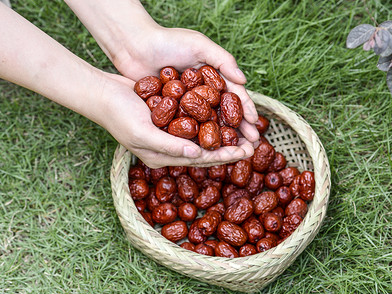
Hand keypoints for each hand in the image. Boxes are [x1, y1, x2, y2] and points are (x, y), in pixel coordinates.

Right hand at [101, 73, 254, 167]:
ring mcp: (169, 132)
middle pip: (206, 149)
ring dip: (224, 132)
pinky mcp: (169, 117)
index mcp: (164, 158)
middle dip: (230, 146)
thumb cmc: (119, 116)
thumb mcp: (143, 134)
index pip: (201, 160)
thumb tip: (198, 155)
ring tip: (244, 129)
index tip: (247, 152)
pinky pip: (195, 120)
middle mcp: (169, 148)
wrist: (102, 93)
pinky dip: (211, 117)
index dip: (225, 156)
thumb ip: (170, 146)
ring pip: (203, 135)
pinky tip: (225, 111)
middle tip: (254, 143)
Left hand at [112, 26, 258, 143]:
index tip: (255, 125)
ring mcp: (186, 103)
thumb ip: (222, 59)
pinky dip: (195, 137)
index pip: (234, 96)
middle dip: (238, 130)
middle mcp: (203, 92)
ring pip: (207, 124)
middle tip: (251, 145)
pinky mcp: (170, 111)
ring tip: (231, 152)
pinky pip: (185, 126)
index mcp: (214, 76)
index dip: (246, 110)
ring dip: (220, 138)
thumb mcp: (199, 44)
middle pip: (224, 113)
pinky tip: (204, 150)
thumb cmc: (168, 41)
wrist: (134, 46)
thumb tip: (244, 81)